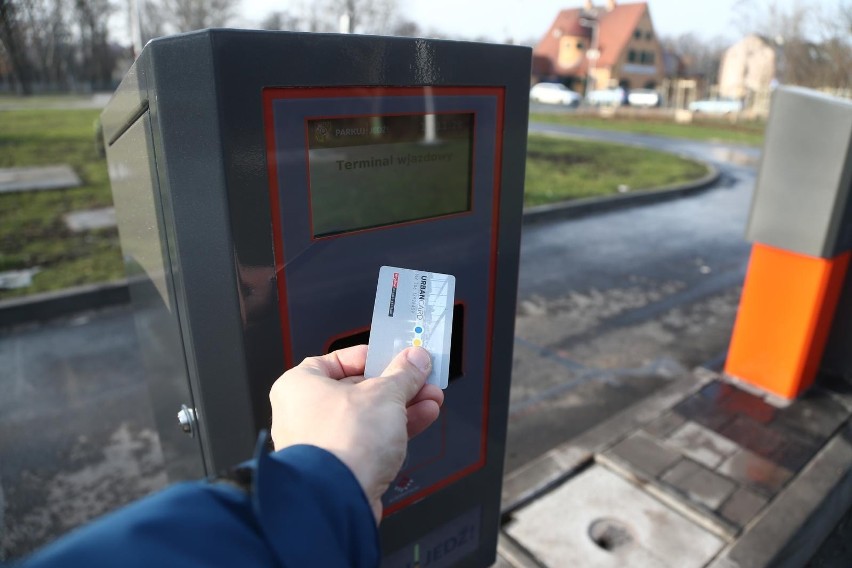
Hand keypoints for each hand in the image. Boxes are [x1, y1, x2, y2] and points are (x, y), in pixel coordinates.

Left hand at [268, 345, 443, 521]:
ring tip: (430, 397)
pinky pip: (369, 440)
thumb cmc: (340, 443)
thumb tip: (414, 360)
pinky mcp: (339, 467)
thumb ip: (403, 374)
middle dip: (397, 384)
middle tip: (421, 377)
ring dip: (403, 406)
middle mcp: (304, 413)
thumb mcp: (384, 394)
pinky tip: (421, 418)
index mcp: (300, 385)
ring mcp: (321, 442)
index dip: (374, 355)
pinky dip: (394, 429)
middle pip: (358, 389)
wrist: (337, 499)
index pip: (339, 359)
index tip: (399, 355)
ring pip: (368, 416)